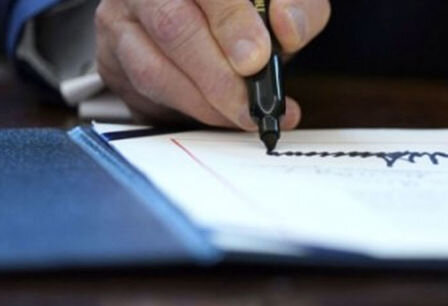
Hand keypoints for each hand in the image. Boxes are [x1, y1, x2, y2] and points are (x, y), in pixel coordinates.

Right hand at [95, 0, 330, 126]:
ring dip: (204, 104)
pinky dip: (186, 112)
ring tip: (242, 115)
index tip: (257, 61)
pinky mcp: (112, 59)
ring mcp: (120, 20)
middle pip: (173, 27)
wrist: (203, 17)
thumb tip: (288, 29)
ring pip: (153, 69)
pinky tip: (216, 114)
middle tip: (252, 107)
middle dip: (220, 79)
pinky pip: (143, 94)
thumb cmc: (243, 8)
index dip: (231, 23)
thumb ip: (297, 7)